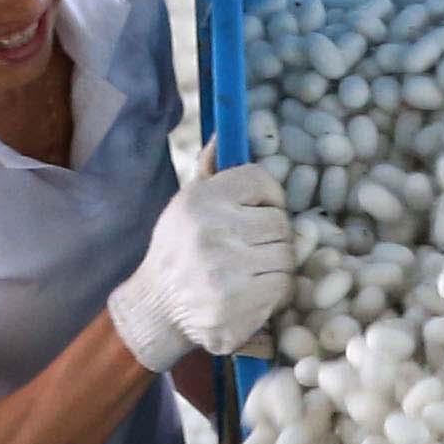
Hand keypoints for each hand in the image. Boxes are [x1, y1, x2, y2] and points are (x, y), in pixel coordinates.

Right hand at [108, 157, 294, 368]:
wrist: (157, 307)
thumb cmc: (179, 250)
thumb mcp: (186, 205)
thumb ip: (210, 173)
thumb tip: (224, 135)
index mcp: (200, 200)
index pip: (260, 180)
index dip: (270, 197)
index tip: (262, 210)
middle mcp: (211, 231)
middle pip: (280, 223)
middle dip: (272, 237)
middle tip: (253, 248)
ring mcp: (225, 271)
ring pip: (286, 257)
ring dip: (275, 265)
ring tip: (252, 271)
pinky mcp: (236, 306)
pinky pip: (283, 287)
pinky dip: (275, 291)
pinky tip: (252, 292)